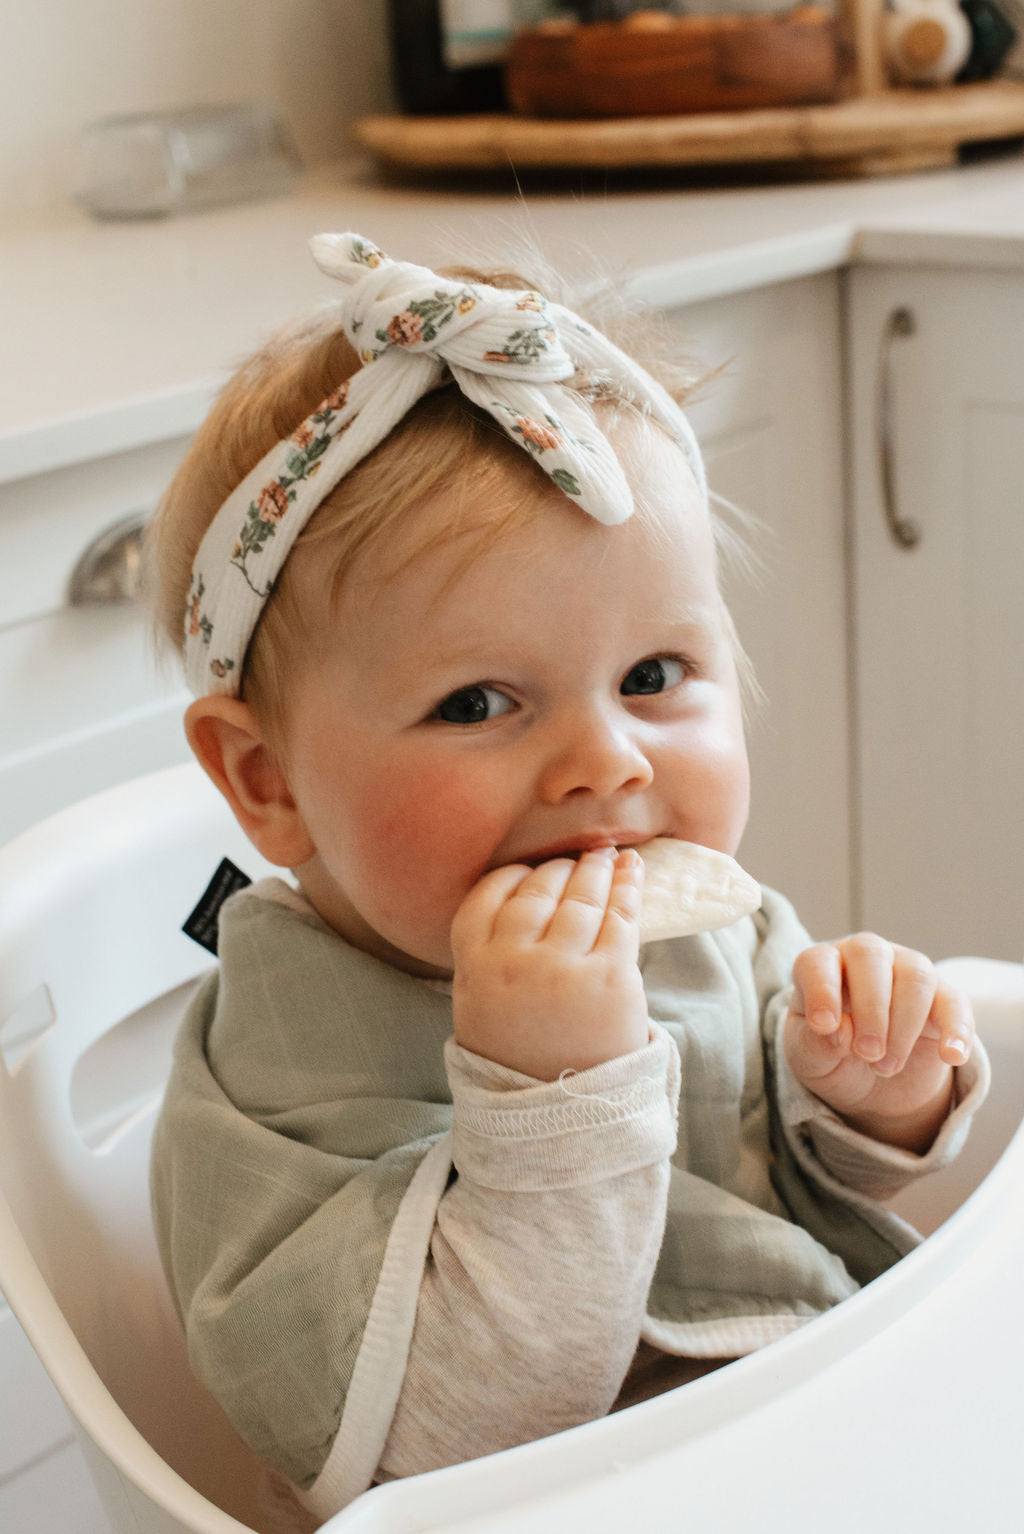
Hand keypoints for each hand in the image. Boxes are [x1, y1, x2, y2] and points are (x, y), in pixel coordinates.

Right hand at [450, 847, 649, 1080]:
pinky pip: (621, 917)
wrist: (560, 1117)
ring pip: (581, 897)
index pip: (487, 896)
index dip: (512, 876)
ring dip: (595, 868)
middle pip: (538, 891)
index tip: (529, 871)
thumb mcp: (480, 1005)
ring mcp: (563, 969)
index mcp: (475, 967)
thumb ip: (488, 955)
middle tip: (574, 859)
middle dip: (559, 869)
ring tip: (604, 855)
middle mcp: (515, 962)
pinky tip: (631, 867)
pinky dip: (628, 885)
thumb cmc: (520, 1056)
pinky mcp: (611, 977)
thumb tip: (520, 896)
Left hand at [783, 934, 974, 1152]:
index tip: (824, 1026)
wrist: (870, 1081)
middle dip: (870, 1009)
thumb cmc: (830, 1057)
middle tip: (867, 1054)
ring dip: (903, 1027)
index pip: (817, 961)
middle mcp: (864, 957)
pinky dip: (956, 1029)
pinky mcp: (943, 997)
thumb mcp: (810, 1059)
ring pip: (915, 976)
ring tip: (887, 1067)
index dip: (820, 990)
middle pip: (870, 956)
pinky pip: (955, 1002)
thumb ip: (815, 1044)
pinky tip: (951, 1056)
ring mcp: (906, 969)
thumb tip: (839, 1033)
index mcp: (822, 966)